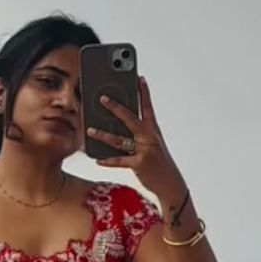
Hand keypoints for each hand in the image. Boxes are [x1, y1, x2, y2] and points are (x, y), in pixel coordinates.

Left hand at [87, 78, 178, 197]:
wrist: (170, 183)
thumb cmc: (159, 162)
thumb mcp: (152, 145)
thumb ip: (138, 135)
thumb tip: (118, 126)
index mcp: (153, 130)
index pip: (147, 107)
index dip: (143, 92)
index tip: (139, 78)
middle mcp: (149, 137)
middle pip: (130, 118)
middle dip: (116, 107)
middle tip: (103, 98)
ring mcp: (145, 150)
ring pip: (120, 140)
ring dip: (103, 135)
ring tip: (89, 130)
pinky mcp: (140, 164)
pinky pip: (120, 161)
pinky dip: (108, 160)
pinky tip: (98, 159)